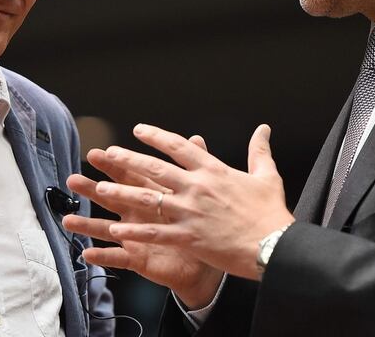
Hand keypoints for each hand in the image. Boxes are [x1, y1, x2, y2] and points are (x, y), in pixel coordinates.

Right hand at [63, 135, 224, 308]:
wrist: (205, 259)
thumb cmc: (197, 223)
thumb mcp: (195, 194)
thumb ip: (192, 166)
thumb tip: (196, 138)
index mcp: (149, 195)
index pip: (128, 175)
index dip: (113, 165)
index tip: (96, 153)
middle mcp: (136, 214)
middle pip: (110, 198)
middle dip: (91, 189)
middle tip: (73, 180)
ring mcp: (134, 236)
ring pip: (106, 228)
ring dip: (87, 224)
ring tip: (68, 220)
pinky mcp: (138, 258)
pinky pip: (118, 258)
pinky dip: (103, 256)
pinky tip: (87, 254)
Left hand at [94, 123, 293, 280]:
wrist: (273, 246)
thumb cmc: (270, 213)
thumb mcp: (267, 176)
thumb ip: (259, 151)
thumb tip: (263, 129)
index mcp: (214, 170)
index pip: (180, 147)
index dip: (157, 136)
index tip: (138, 130)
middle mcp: (198, 187)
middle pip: (156, 169)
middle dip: (129, 160)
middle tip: (108, 154)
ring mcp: (191, 213)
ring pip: (149, 199)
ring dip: (123, 193)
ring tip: (101, 190)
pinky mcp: (189, 237)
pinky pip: (155, 233)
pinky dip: (135, 231)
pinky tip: (116, 229)